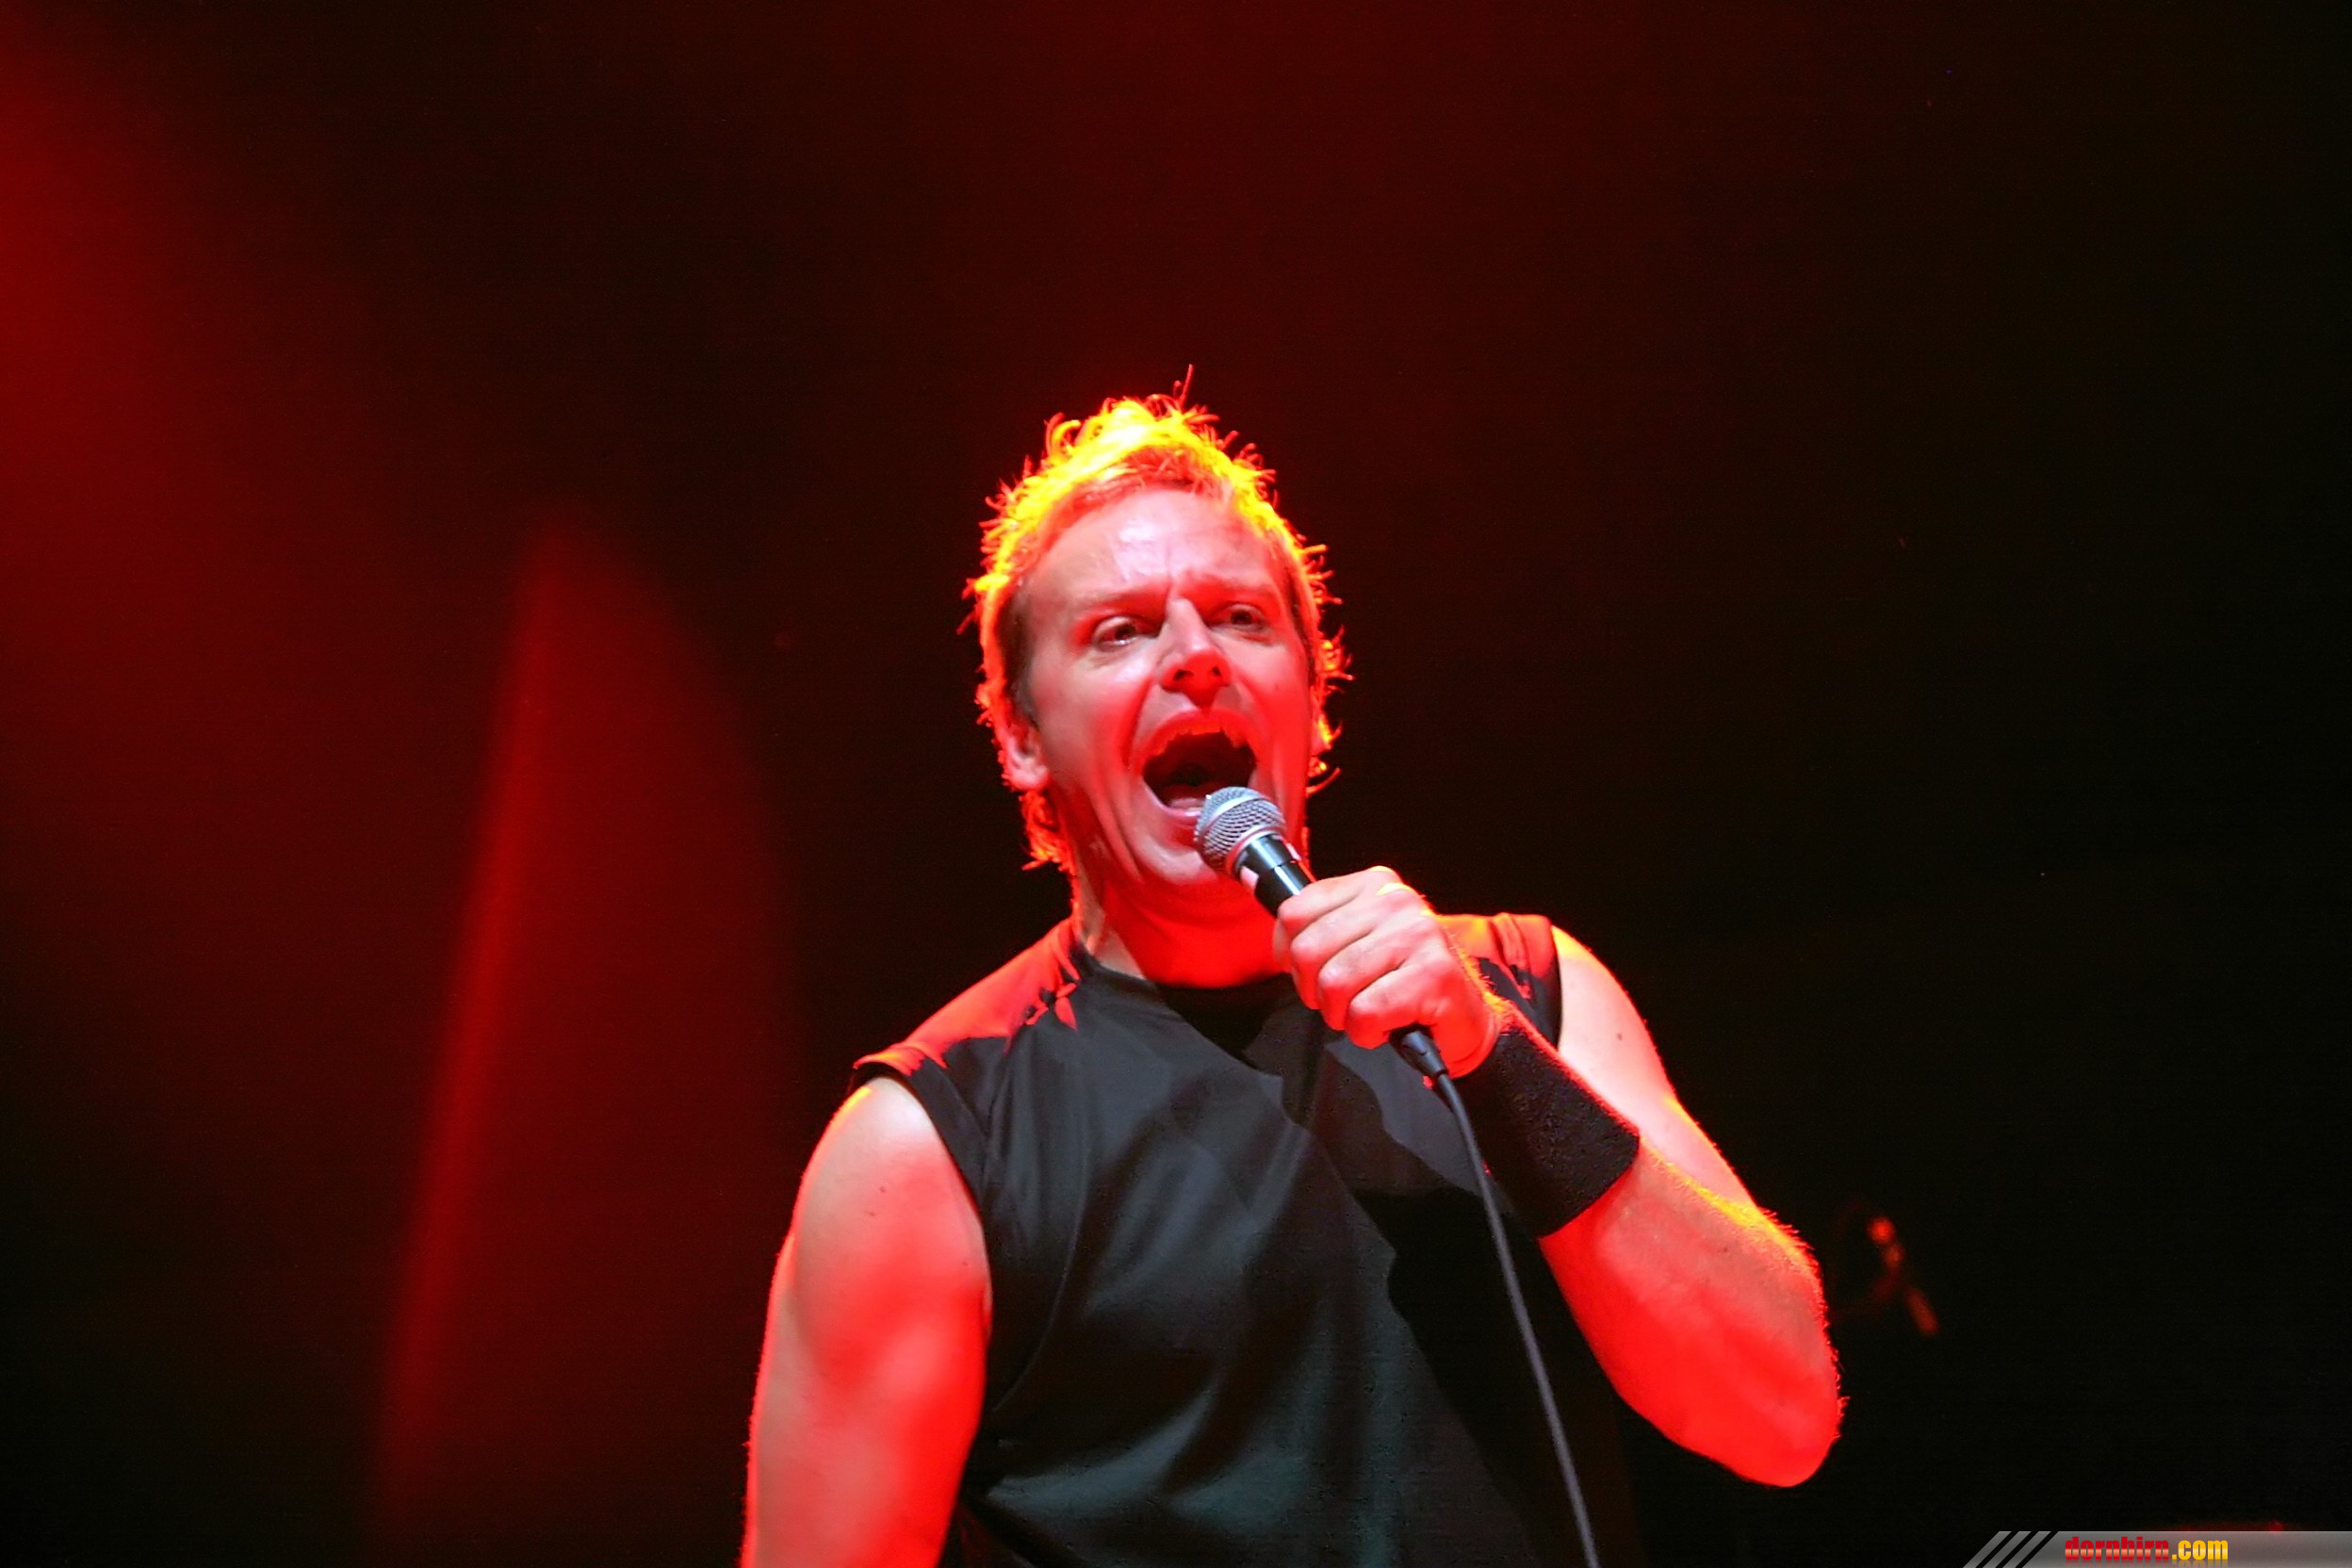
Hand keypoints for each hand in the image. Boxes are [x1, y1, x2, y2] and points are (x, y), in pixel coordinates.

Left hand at [1269, 866, 1500, 1074]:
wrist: (1465, 1018)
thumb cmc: (1403, 983)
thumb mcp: (1359, 943)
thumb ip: (1320, 932)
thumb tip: (1280, 947)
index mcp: (1373, 884)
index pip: (1295, 912)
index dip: (1289, 955)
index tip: (1310, 974)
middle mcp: (1396, 901)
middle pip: (1309, 951)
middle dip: (1316, 992)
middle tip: (1344, 1002)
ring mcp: (1419, 934)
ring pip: (1335, 983)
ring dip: (1343, 1015)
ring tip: (1368, 1014)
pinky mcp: (1434, 974)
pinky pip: (1366, 1012)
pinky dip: (1368, 1032)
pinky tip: (1389, 1026)